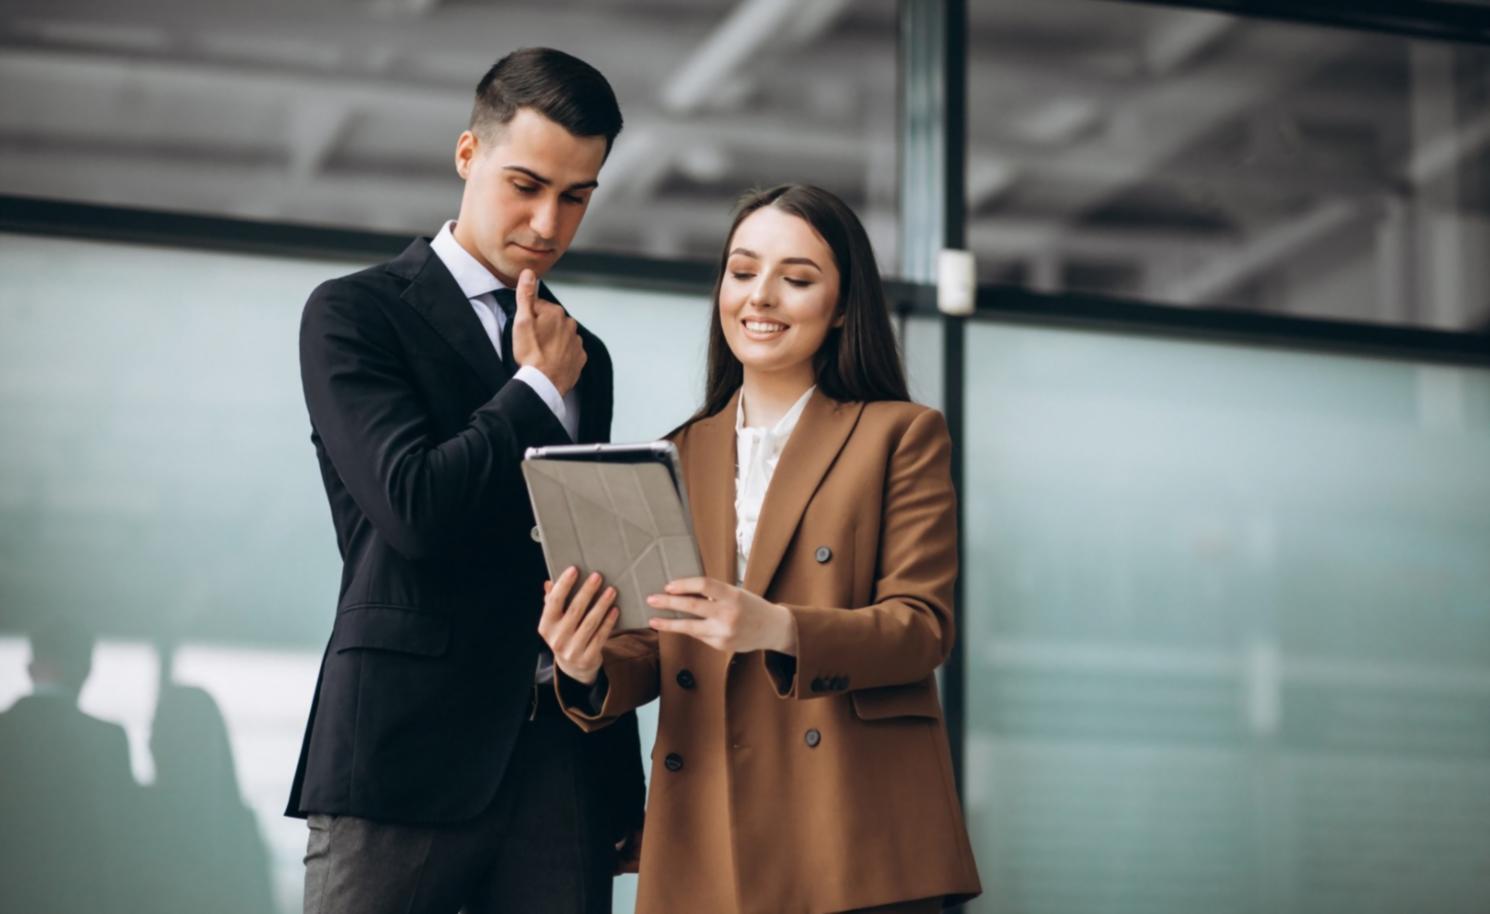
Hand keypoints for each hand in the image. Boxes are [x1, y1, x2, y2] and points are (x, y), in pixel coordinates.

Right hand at [512, 268, 585, 394]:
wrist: (544, 382)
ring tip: (540, 354)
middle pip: (551, 322)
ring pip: (561, 336)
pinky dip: (561, 355)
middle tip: (531, 344)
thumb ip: (525, 295)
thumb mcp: (521, 321)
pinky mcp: (580, 358)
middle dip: (541, 329)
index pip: (537, 308)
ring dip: (552, 342)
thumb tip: (529, 272)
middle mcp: (570, 324)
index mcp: (555, 312)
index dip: (528, 319)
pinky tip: (551, 362)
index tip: (524, 332)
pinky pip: (569, 352)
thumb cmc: (530, 352)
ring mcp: (577, 342)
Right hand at [538, 567, 618, 684]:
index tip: (574, 569)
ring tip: (611, 590)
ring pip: (590, 622)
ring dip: (602, 604)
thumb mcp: (554, 621)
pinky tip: (615, 609)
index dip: (564, 585)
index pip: (553, 601)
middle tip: (598, 576)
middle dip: (587, 591)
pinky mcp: (587, 657)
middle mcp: (557, 638)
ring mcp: (572, 650)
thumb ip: (551, 602)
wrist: (573, 667)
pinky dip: (608, 622)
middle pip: (574, 610)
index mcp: (546, 626)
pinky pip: (600, 636)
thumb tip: (548, 582)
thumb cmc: (564, 634)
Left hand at [646, 577, 797, 654]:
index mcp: (733, 595)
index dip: (684, 584)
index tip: (668, 585)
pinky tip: (681, 626)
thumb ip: (714, 594)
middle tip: (651, 599)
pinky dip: (690, 629)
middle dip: (668, 602)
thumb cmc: (751, 606)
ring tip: (653, 620)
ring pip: (690, 627)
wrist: (772, 629)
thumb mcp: (737, 593)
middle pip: (692, 606)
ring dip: (668, 624)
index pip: (704, 585)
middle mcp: (729, 614)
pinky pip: (699, 635)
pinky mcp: (721, 645)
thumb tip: (682, 592)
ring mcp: (724, 632)